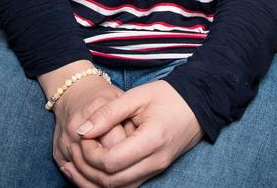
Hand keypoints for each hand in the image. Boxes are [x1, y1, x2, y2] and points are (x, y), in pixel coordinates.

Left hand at [64, 80, 202, 186]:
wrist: (197, 104)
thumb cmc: (167, 96)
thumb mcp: (137, 96)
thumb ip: (108, 113)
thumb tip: (82, 130)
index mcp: (152, 139)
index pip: (111, 161)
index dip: (90, 153)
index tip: (83, 136)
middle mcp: (156, 161)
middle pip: (112, 181)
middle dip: (89, 169)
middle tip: (79, 148)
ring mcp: (157, 169)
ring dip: (97, 179)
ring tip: (82, 159)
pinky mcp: (155, 171)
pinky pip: (128, 185)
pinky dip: (109, 180)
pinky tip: (96, 166)